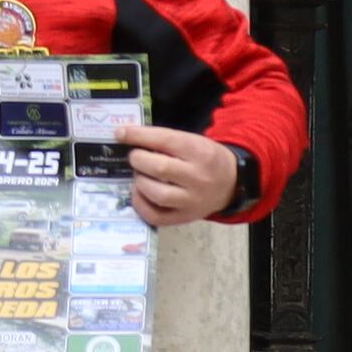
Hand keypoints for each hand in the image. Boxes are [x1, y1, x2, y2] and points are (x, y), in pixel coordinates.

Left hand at [125, 121, 247, 225]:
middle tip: (135, 158)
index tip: (120, 133)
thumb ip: (163, 140)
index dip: (139, 136)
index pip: (165, 141)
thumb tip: (124, 135)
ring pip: (157, 194)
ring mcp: (192, 201)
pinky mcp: (184, 217)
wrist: (231, 183)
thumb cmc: (204, 159)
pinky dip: (140, 203)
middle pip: (159, 169)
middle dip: (138, 160)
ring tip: (140, 176)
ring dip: (139, 182)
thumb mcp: (192, 142)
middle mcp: (199, 178)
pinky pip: (155, 216)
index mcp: (201, 153)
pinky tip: (139, 193)